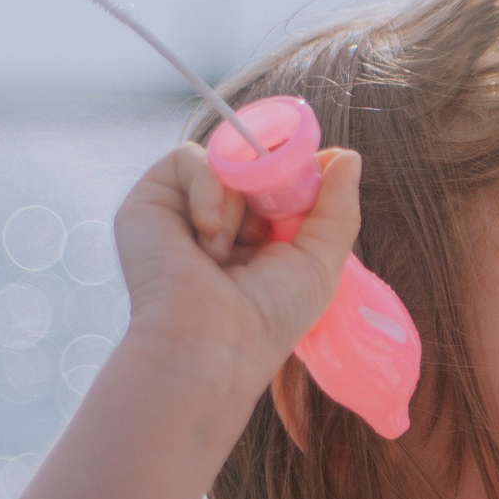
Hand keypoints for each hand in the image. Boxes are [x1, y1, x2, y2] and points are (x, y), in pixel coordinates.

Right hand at [112, 137, 362, 396]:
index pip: (280, 178)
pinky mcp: (150, 202)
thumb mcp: (320, 262)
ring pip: (224, 160)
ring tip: (227, 250)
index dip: (298, 174)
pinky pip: (187, 157)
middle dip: (272, 183)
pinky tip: (209, 231)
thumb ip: (338, 208)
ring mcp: (184, 209)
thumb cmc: (268, 316)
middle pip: (253, 162)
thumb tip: (349, 156)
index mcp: (258, 235)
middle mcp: (222, 219)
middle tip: (272, 221)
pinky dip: (207, 186)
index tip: (314, 179)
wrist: (212, 343)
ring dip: (238, 200)